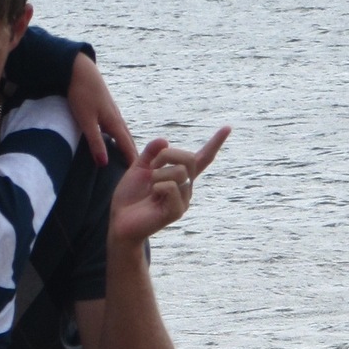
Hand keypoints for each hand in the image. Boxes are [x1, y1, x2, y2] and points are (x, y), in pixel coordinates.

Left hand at [69, 53, 137, 166]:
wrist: (78, 69)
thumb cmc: (81, 93)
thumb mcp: (86, 121)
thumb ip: (95, 142)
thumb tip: (104, 163)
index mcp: (113, 122)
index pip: (126, 146)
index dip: (132, 160)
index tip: (140, 174)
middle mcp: (116, 117)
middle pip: (128, 139)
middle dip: (133, 154)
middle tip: (141, 169)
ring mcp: (112, 110)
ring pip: (123, 131)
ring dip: (128, 144)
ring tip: (131, 156)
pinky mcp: (106, 106)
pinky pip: (117, 125)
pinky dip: (120, 135)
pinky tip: (116, 136)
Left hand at [107, 127, 230, 245]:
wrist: (120, 221)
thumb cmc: (130, 197)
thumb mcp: (138, 168)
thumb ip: (151, 153)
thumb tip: (165, 140)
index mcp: (180, 176)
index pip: (202, 158)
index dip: (215, 143)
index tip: (228, 128)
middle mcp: (186, 188)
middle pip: (190, 159)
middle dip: (167, 155)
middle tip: (151, 167)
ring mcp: (183, 200)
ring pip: (180, 172)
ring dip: (158, 174)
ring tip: (150, 187)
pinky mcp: (177, 212)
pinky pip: (172, 187)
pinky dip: (157, 186)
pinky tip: (152, 196)